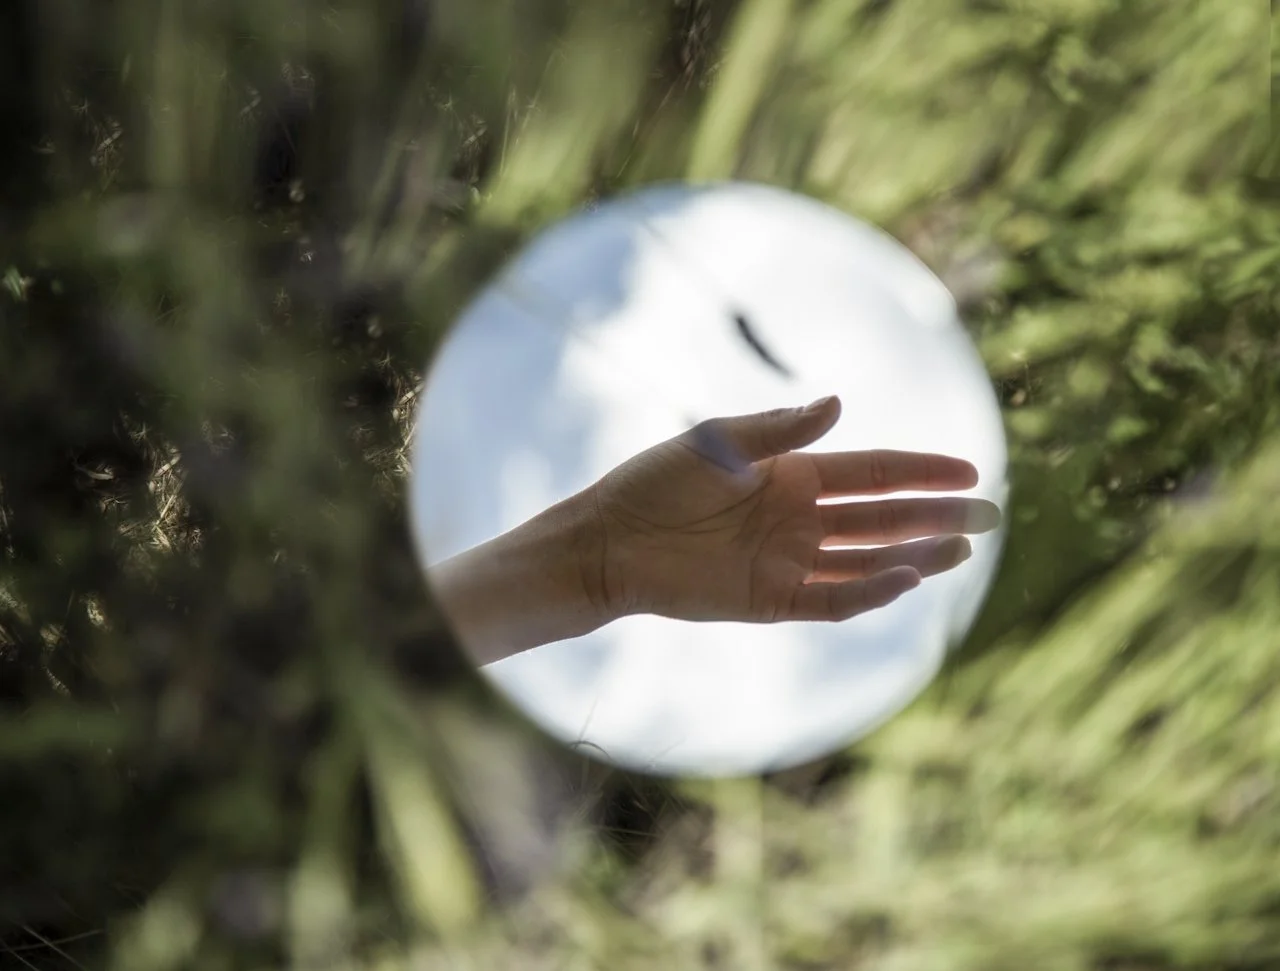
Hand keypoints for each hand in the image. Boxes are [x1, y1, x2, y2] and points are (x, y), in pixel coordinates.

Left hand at [586, 395, 1000, 623]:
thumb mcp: (716, 444)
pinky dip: (870, 592)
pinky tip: (907, 580)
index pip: (875, 472)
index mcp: (794, 474)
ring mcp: (790, 561)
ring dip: (916, 555)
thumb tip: (839, 403)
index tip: (970, 469)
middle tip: (991, 515)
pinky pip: (833, 599)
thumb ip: (778, 430)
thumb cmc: (655, 482)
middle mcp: (801, 518)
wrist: (609, 540)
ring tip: (964, 549)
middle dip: (936, 515)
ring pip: (869, 560)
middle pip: (884, 518)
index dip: (923, 470)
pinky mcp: (772, 600)